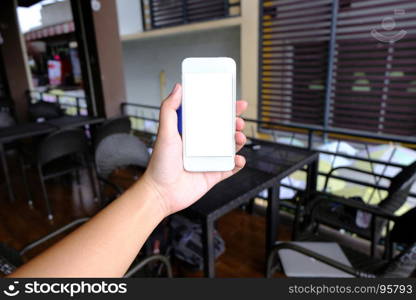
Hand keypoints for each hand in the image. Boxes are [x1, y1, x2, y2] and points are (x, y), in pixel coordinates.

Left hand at [141, 83, 246, 215]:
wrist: (161, 193)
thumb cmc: (159, 164)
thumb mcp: (164, 132)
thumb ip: (169, 109)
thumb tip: (177, 89)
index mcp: (190, 133)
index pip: (209, 115)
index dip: (222, 108)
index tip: (233, 100)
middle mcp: (200, 145)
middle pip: (223, 130)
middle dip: (235, 124)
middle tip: (238, 121)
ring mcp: (208, 160)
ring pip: (230, 147)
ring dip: (238, 141)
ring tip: (239, 139)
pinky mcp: (213, 175)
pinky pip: (230, 168)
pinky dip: (238, 163)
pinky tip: (238, 159)